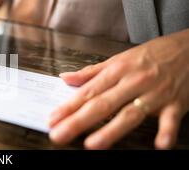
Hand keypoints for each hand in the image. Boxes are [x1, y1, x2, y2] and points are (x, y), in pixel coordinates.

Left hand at [49, 29, 188, 148]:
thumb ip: (91, 72)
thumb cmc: (153, 55)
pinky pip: (170, 120)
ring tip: (92, 144)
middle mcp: (133, 82)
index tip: (52, 119)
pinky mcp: (176, 104)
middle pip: (102, 104)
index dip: (68, 107)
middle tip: (59, 134)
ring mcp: (154, 94)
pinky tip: (160, 145)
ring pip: (130, 114)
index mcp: (117, 71)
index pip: (88, 92)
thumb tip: (65, 78)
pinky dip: (166, 131)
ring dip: (111, 130)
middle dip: (78, 121)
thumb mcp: (120, 58)